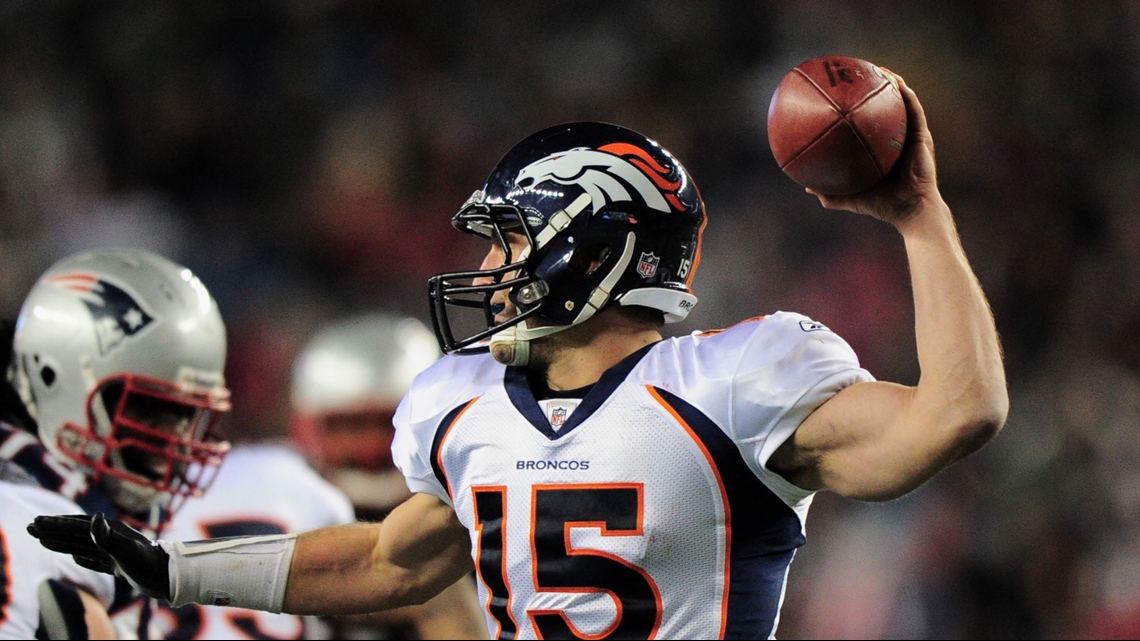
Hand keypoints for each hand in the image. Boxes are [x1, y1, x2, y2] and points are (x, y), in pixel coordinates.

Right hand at [28, 512, 170, 599]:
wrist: (168, 577)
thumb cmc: (148, 563)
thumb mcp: (126, 550)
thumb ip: (108, 536)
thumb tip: (94, 518)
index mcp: (111, 531)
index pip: (77, 526)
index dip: (56, 524)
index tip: (37, 522)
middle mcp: (112, 538)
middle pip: (77, 533)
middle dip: (54, 530)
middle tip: (31, 527)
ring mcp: (115, 552)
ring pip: (83, 545)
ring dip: (62, 542)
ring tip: (43, 540)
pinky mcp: (120, 565)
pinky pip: (96, 559)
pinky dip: (82, 557)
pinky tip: (75, 557)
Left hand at [808, 72, 942, 227]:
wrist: (910, 211)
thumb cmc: (883, 205)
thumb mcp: (851, 197)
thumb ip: (830, 192)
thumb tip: (806, 187)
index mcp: (884, 150)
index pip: (872, 125)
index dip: (862, 110)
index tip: (846, 95)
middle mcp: (898, 140)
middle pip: (888, 110)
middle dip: (876, 91)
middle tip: (860, 76)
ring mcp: (912, 136)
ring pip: (904, 103)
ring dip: (893, 84)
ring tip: (879, 70)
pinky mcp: (922, 136)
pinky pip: (914, 110)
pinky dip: (906, 94)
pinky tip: (895, 81)